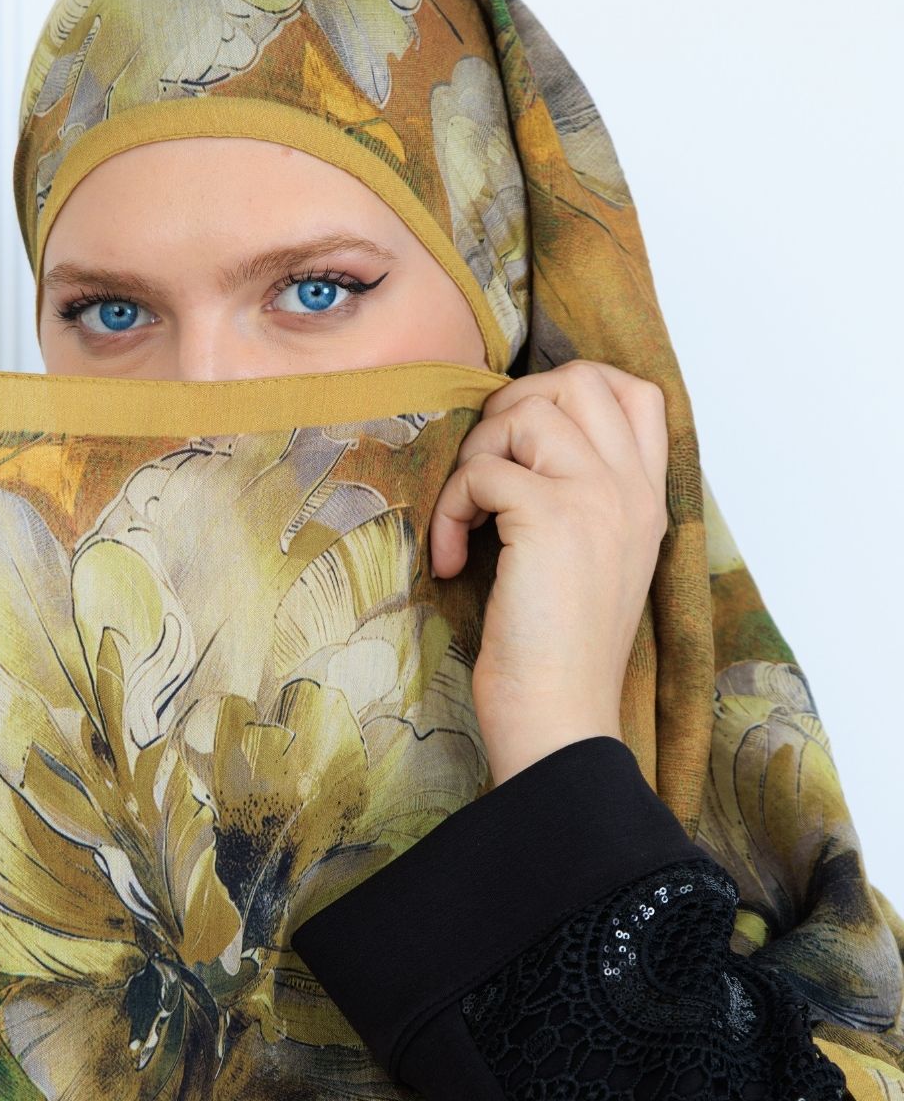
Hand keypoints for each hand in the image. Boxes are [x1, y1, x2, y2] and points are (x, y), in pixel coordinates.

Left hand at [430, 360, 669, 785]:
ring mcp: (598, 497)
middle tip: (485, 471)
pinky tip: (451, 558)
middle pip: (580, 379)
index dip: (570, 391)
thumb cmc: (559, 657)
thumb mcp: (589, 565)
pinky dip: (451, 509)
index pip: (637, 393)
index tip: (524, 442)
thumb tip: (518, 446)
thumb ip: (580, 502)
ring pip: (526, 412)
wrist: (560, 721)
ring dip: (476, 457)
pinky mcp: (551, 517)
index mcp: (649, 500)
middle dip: (513, 408)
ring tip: (468, 518)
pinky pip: (482, 471)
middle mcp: (633, 489)